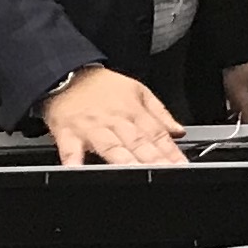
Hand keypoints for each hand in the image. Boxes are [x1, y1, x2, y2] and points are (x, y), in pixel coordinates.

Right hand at [40, 66, 185, 167]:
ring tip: (135, 173)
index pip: (157, 134)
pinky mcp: (67, 133)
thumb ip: (160, 114)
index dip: (170, 151)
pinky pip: (71, 150)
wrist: (66, 74)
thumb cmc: (102, 86)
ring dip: (124, 161)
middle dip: (153, 159)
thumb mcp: (138, 91)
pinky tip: (79, 171)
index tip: (181, 165)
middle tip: (165, 172)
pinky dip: (74, 161)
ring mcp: (91, 128)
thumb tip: (178, 131)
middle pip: (137, 142)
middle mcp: (114, 121)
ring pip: (110, 147)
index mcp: (133, 111)